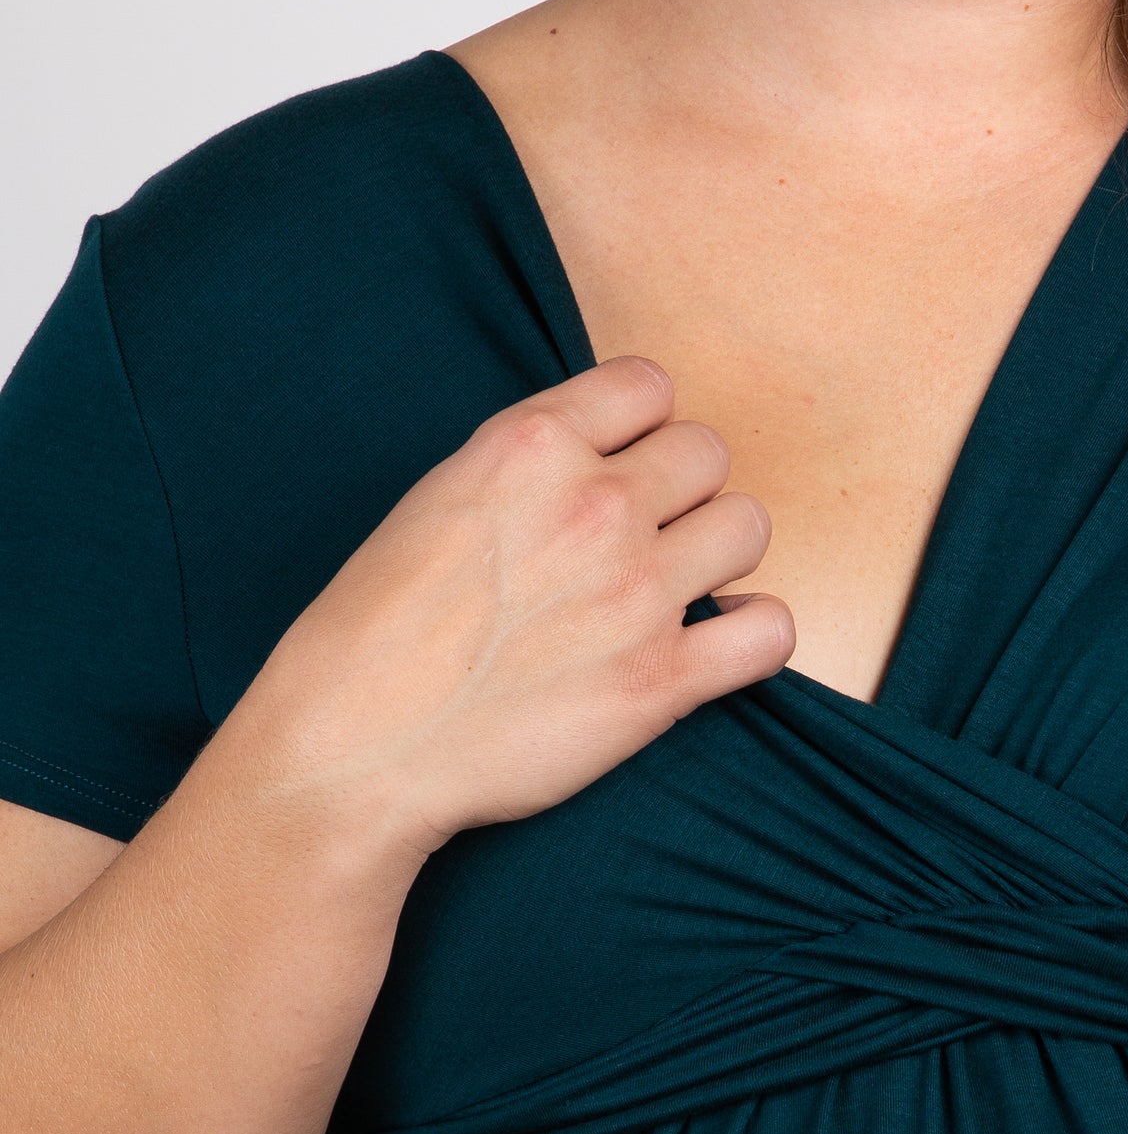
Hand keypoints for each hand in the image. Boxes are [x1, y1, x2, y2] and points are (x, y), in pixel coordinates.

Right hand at [230, 357, 793, 863]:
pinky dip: (753, 637)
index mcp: (532, 444)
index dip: (640, 425)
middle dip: (683, 489)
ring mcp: (636, 592)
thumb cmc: (374, 630)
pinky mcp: (661, 681)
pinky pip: (770, 630)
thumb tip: (599, 456)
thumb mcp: (442, 496)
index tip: (621, 462)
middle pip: (709, 451)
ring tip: (678, 587)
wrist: (352, 750)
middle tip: (644, 536)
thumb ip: (531, 464)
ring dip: (719, 554)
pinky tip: (714, 648)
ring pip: (748, 526)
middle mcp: (595, 504)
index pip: (648, 383)